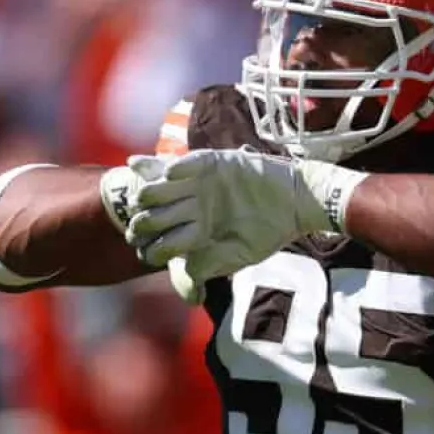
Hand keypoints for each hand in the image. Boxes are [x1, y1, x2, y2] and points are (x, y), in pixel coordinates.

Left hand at [124, 148, 366, 277]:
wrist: (296, 204)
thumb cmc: (269, 232)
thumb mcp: (239, 255)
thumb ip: (210, 263)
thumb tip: (185, 271)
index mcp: (195, 229)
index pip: (162, 236)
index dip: (149, 244)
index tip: (142, 250)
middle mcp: (193, 204)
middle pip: (156, 209)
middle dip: (143, 218)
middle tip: (137, 225)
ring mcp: (201, 182)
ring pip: (164, 183)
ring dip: (152, 189)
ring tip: (144, 195)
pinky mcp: (215, 162)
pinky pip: (190, 162)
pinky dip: (179, 166)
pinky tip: (171, 173)